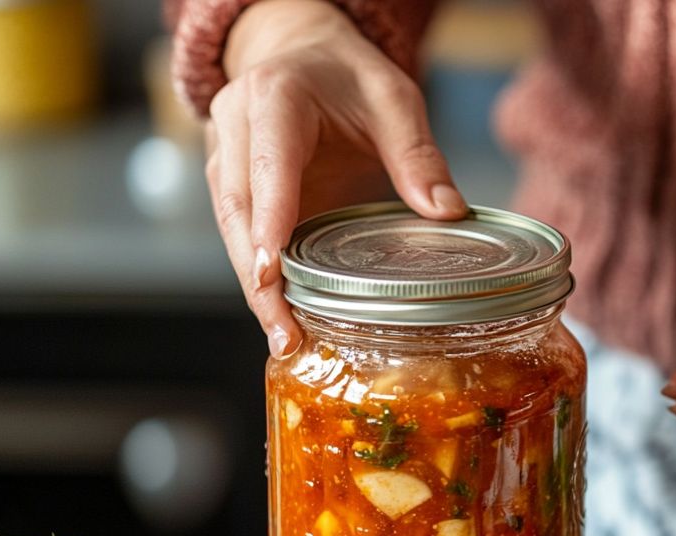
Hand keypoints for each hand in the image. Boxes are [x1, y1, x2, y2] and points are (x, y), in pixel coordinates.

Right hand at [206, 0, 466, 356]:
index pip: (267, 164)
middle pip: (238, 212)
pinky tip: (286, 323)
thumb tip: (449, 214)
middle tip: (286, 334)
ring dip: (257, 291)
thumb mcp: (393, 98)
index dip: (269, 219)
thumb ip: (418, 153)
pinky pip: (242, 240)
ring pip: (232, 233)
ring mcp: (226, 162)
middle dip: (258, 278)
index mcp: (274, 99)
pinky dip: (263, 283)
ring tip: (287, 342)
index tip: (272, 270)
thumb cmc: (344, 75)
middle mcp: (235, 130)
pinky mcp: (234, 192)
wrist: (298, 53)